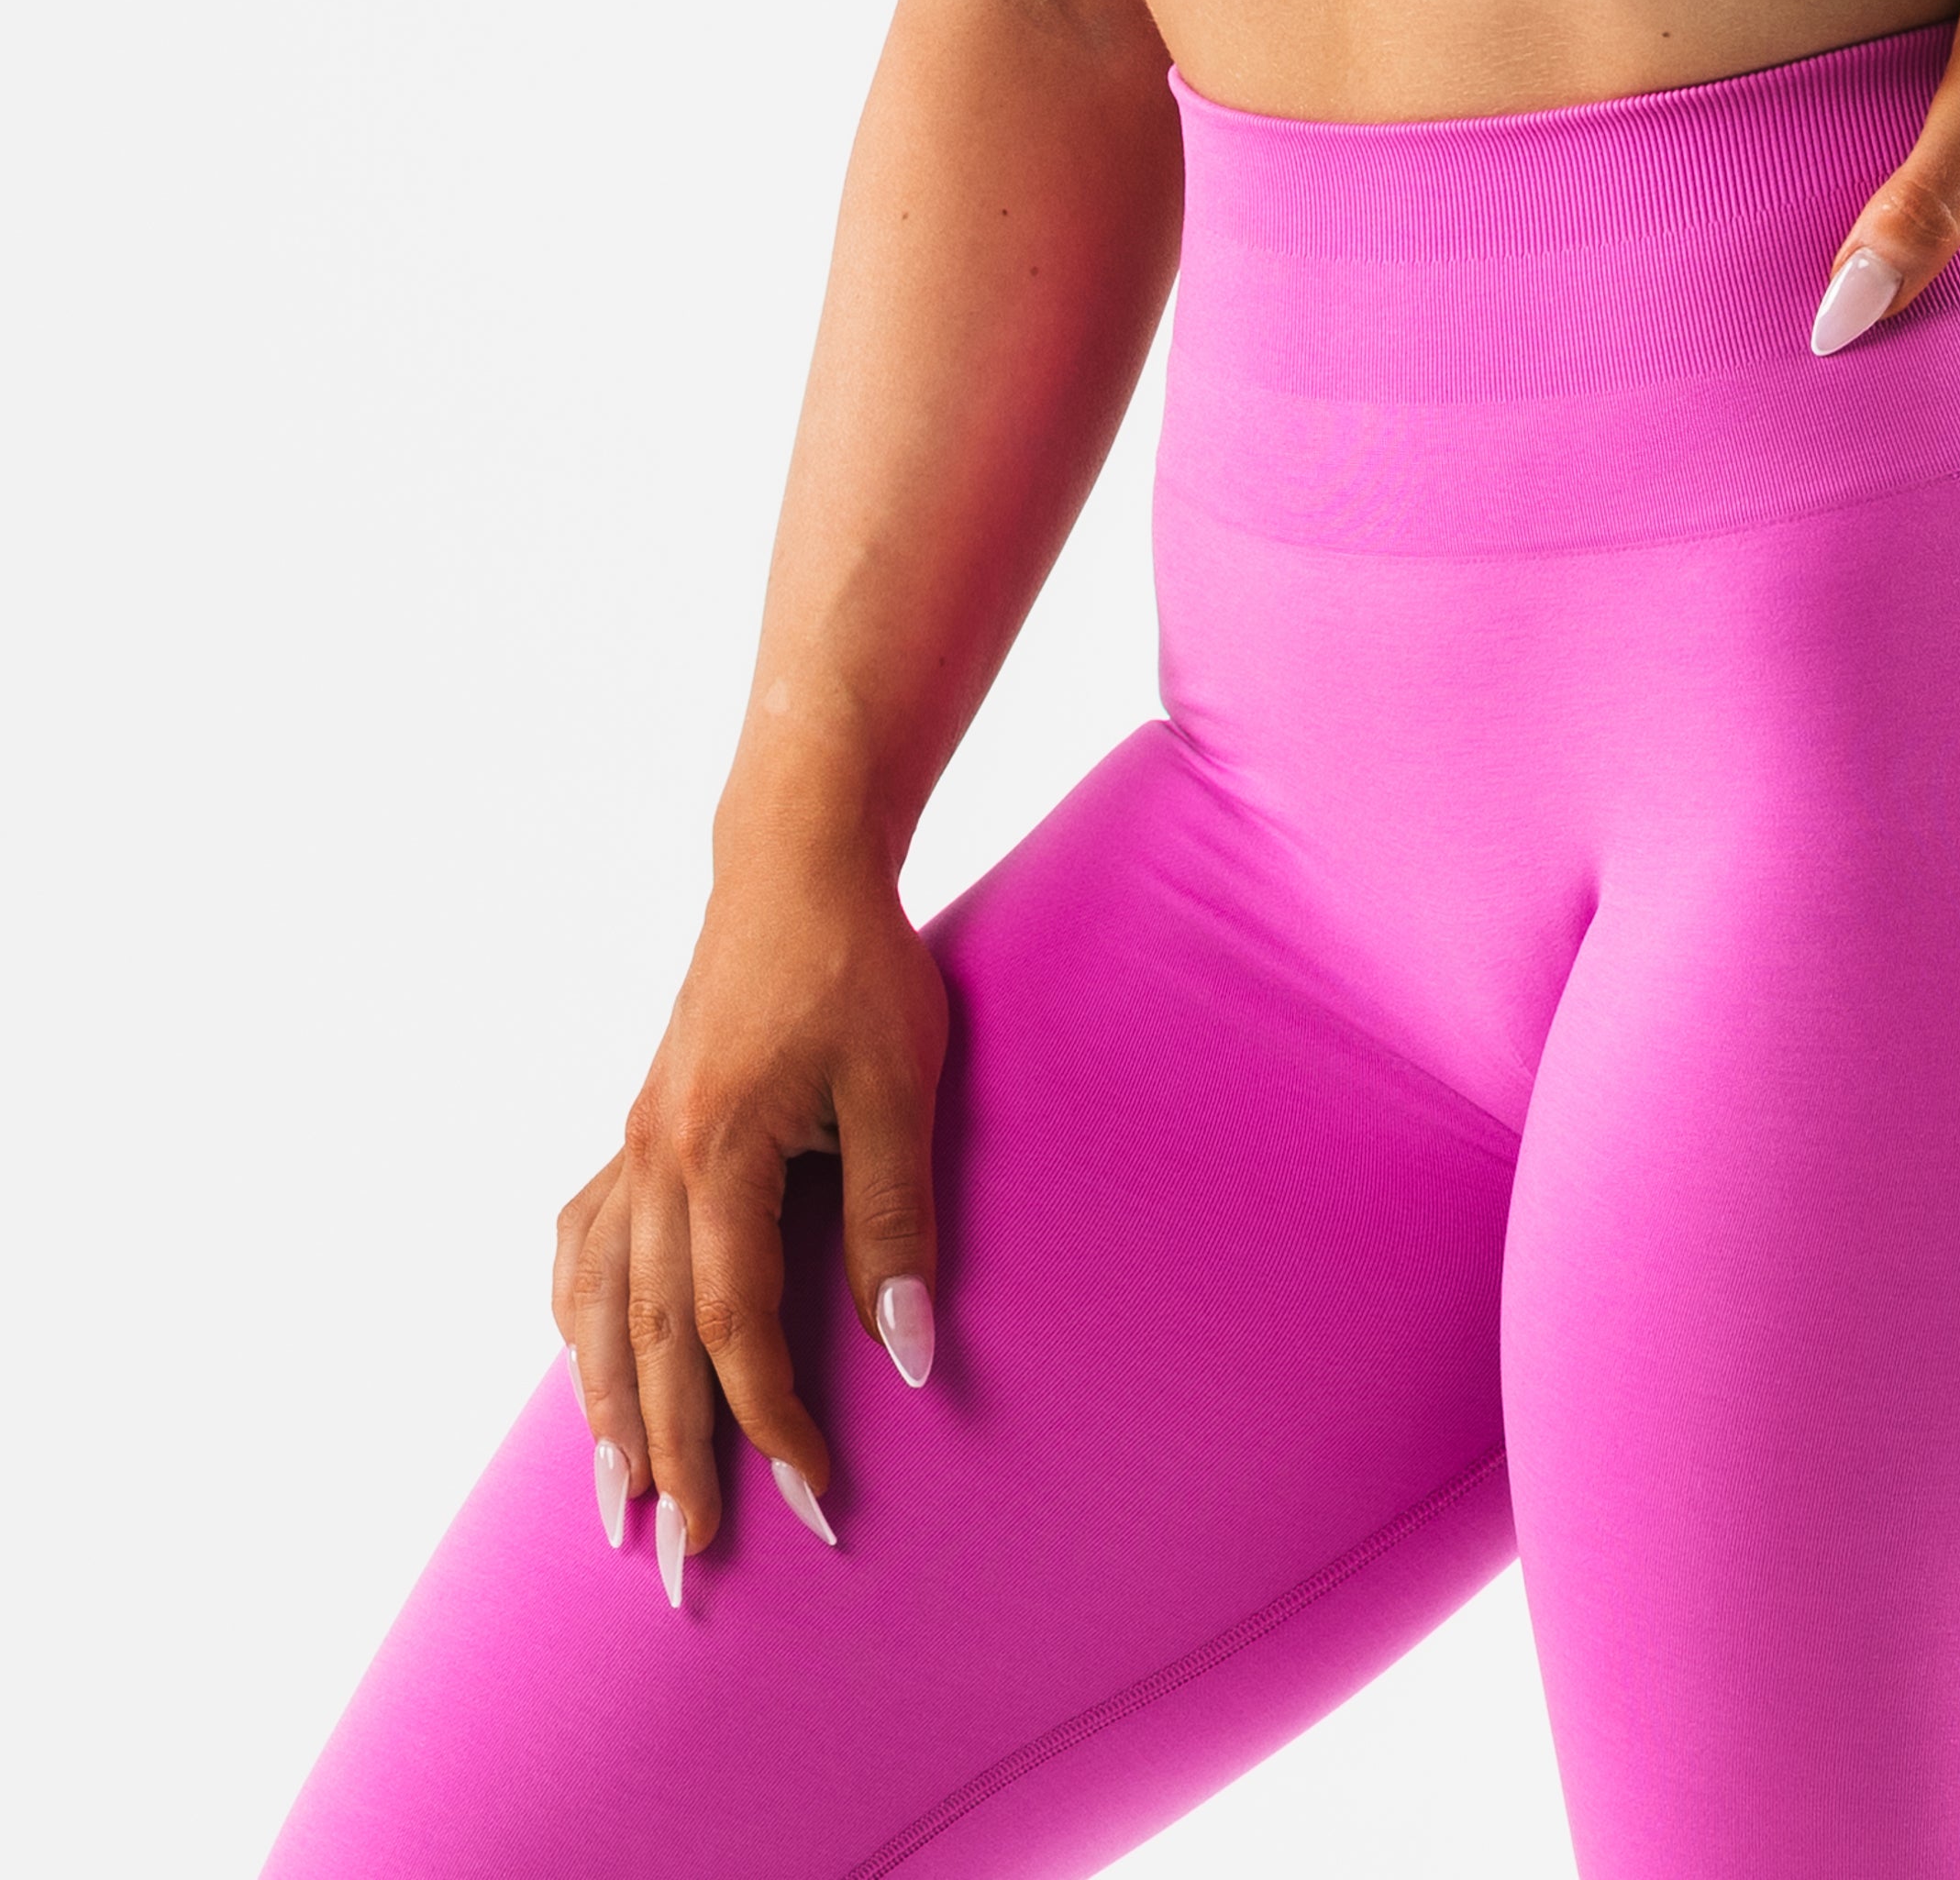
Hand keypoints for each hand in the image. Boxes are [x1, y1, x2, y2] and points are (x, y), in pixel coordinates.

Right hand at [552, 835, 948, 1590]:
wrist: (794, 863)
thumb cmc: (859, 967)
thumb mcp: (900, 1085)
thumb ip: (896, 1220)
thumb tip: (909, 1354)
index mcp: (717, 1151)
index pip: (730, 1326)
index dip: (768, 1420)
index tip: (812, 1496)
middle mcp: (653, 1159)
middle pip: (646, 1341)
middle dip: (670, 1460)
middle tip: (686, 1568)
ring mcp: (634, 1144)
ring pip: (594, 1306)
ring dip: (603, 1411)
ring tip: (617, 1508)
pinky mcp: (638, 1129)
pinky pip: (583, 1244)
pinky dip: (577, 1318)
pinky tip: (582, 1363)